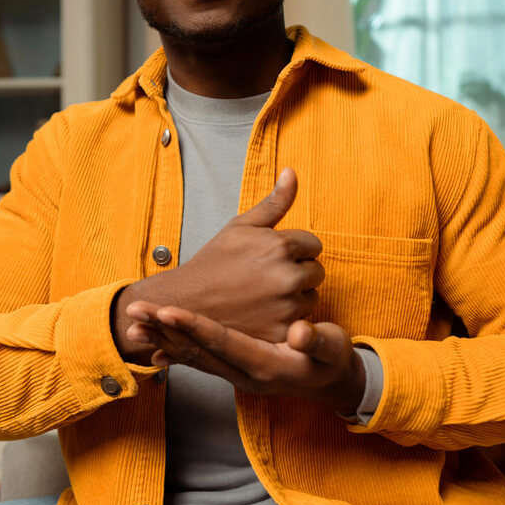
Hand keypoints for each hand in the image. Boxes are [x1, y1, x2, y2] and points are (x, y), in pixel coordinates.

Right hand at [112, 168, 323, 360]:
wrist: (187, 303)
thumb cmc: (214, 262)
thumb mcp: (242, 226)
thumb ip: (274, 202)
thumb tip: (292, 172)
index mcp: (282, 245)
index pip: (313, 245)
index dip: (293, 250)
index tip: (270, 258)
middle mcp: (288, 276)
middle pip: (316, 272)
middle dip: (298, 272)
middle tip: (266, 277)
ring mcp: (286, 307)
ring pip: (311, 298)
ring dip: (295, 297)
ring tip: (263, 296)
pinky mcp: (282, 332)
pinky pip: (301, 323)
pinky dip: (287, 320)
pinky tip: (263, 314)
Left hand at [125, 303, 366, 414]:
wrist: (331, 383)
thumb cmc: (332, 359)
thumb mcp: (332, 348)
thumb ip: (317, 340)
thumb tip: (300, 333)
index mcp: (265, 365)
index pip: (222, 342)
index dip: (195, 326)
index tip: (168, 310)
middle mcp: (243, 374)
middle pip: (197, 351)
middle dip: (164, 330)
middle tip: (134, 312)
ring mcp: (235, 375)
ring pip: (192, 357)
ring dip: (163, 340)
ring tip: (133, 326)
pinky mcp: (232, 370)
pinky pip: (197, 361)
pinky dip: (174, 350)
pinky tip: (154, 345)